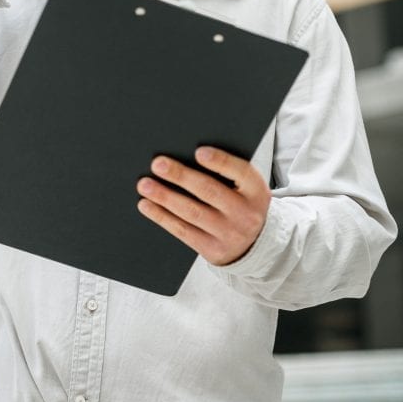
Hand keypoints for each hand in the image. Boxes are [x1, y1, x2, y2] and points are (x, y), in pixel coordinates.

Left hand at [136, 147, 270, 265]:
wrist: (254, 245)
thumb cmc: (242, 204)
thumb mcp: (247, 188)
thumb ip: (227, 172)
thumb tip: (187, 154)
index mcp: (257, 192)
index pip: (241, 172)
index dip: (220, 162)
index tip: (198, 151)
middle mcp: (245, 214)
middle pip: (209, 191)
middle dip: (180, 176)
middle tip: (158, 164)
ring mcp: (228, 234)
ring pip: (191, 212)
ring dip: (164, 197)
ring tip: (145, 184)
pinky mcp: (212, 250)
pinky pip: (183, 231)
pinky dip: (161, 217)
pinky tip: (147, 205)